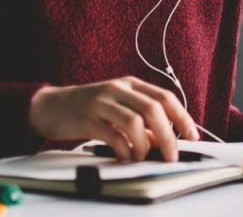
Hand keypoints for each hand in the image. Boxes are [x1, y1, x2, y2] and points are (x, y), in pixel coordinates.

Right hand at [28, 76, 199, 161]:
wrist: (50, 106)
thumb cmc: (89, 109)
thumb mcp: (119, 108)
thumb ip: (142, 122)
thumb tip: (164, 142)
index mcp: (131, 84)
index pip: (165, 97)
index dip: (182, 117)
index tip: (193, 135)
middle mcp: (119, 89)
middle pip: (153, 109)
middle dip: (168, 135)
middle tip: (172, 155)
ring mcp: (102, 102)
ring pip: (135, 122)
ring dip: (144, 145)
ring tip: (142, 157)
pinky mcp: (87, 118)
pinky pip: (113, 135)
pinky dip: (124, 150)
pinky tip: (125, 157)